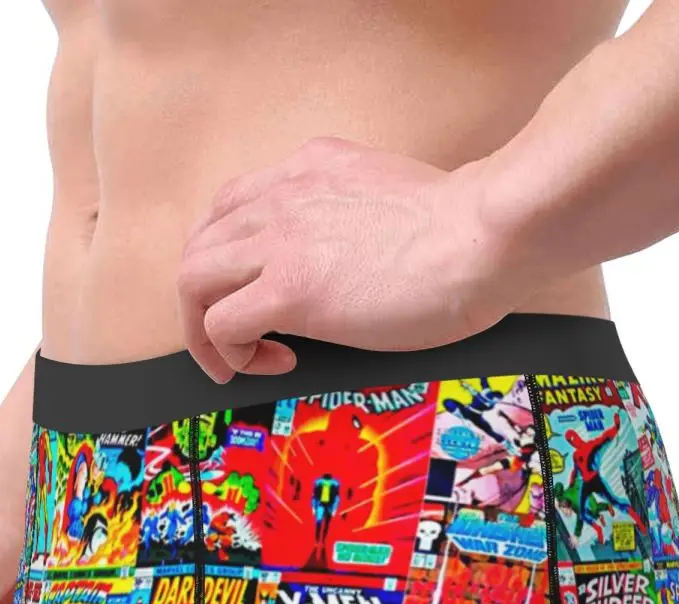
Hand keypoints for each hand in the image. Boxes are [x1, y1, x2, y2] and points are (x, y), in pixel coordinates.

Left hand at [177, 135, 516, 381]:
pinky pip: (221, 324)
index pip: (229, 204)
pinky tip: (275, 362)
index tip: (246, 289)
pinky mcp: (288, 289)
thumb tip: (351, 262)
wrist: (486, 234)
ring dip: (206, 329)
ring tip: (238, 361)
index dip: (226, 255)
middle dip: (203, 298)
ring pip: (192, 280)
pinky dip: (232, 351)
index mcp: (309, 166)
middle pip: (199, 244)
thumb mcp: (390, 197)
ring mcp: (281, 240)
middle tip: (232, 338)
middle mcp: (283, 194)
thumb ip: (353, 215)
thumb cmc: (464, 228)